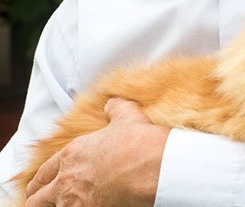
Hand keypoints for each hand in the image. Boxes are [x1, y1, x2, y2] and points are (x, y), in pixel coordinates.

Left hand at [25, 98, 168, 206]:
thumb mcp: (127, 117)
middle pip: (36, 199)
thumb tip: (112, 104)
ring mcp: (75, 202)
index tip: (41, 185)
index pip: (43, 173)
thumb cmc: (139, 144)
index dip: (40, 181)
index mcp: (72, 155)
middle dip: (38, 200)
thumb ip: (115, 109)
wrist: (152, 167)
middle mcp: (67, 180)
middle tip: (42, 201)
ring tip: (67, 205)